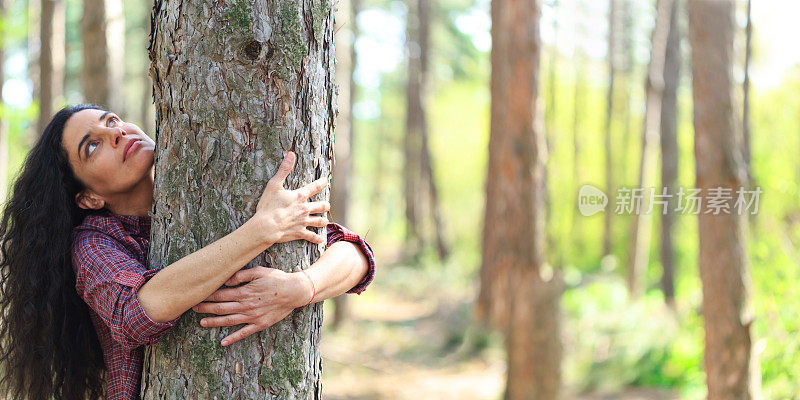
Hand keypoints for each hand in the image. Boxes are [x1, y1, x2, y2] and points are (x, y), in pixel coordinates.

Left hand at [192, 266, 312, 345]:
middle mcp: (246, 306)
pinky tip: (223, 342)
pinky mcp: (260, 324)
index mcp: (244, 292)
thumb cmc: (277, 279)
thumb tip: (227, 281)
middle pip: (221, 308)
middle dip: (206, 308)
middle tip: (193, 308)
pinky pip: (244, 333)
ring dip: (214, 322)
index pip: (221, 294)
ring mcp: (252, 317)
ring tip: (201, 323)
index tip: (197, 295)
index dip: (208, 295)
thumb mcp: (259, 271)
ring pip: (229, 321)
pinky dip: (233, 338)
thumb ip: (241, 275)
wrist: (295, 291)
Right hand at [255, 151, 329, 244]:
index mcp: (300, 196)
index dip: (322, 183)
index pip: (315, 187)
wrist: (267, 226)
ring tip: (325, 221)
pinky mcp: (300, 232)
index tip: (326, 180)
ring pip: (320, 221)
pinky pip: (312, 236)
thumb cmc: (268, 205)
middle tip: (326, 205)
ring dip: (323, 221)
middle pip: (322, 206)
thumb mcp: (274, 184)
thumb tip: (291, 154)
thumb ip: (284, 169)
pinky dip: (317, 239)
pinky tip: (321, 240)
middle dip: (325, 205)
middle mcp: (305, 209)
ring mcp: (304, 221)